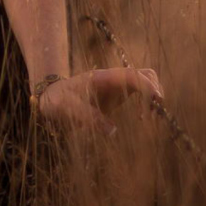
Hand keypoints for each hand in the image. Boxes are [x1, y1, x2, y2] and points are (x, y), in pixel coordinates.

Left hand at [32, 67, 163, 136]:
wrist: (50, 97)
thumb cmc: (57, 100)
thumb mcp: (66, 108)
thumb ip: (87, 117)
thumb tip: (112, 131)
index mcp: (103, 78)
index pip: (132, 75)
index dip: (147, 86)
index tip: (154, 103)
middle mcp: (114, 78)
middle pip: (146, 74)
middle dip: (155, 91)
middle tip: (152, 115)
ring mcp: (117, 85)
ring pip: (146, 81)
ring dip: (154, 96)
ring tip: (149, 118)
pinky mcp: (118, 94)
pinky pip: (141, 92)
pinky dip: (148, 102)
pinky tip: (142, 118)